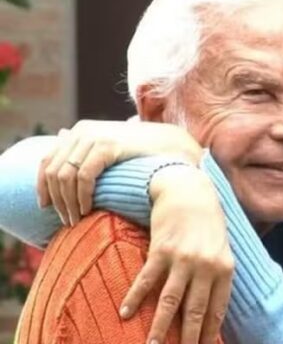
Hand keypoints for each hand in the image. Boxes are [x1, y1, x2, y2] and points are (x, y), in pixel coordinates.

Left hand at [37, 119, 201, 225]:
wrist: (171, 145)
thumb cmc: (142, 152)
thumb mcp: (110, 149)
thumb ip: (86, 151)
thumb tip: (60, 142)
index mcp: (79, 131)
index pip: (47, 160)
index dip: (42, 186)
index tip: (46, 207)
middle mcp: (82, 131)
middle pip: (54, 171)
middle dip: (57, 200)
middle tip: (67, 220)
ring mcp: (94, 137)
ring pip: (65, 176)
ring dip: (68, 203)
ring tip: (76, 219)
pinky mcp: (107, 146)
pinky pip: (84, 177)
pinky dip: (82, 196)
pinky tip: (89, 209)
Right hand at [120, 165, 233, 343]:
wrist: (190, 191)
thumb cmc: (207, 222)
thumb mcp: (221, 248)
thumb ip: (217, 275)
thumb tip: (211, 306)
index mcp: (224, 269)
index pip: (216, 309)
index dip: (208, 332)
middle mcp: (206, 266)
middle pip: (194, 311)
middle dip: (186, 338)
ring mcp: (184, 258)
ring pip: (170, 301)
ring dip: (159, 327)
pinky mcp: (162, 249)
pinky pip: (147, 279)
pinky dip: (135, 298)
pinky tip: (126, 313)